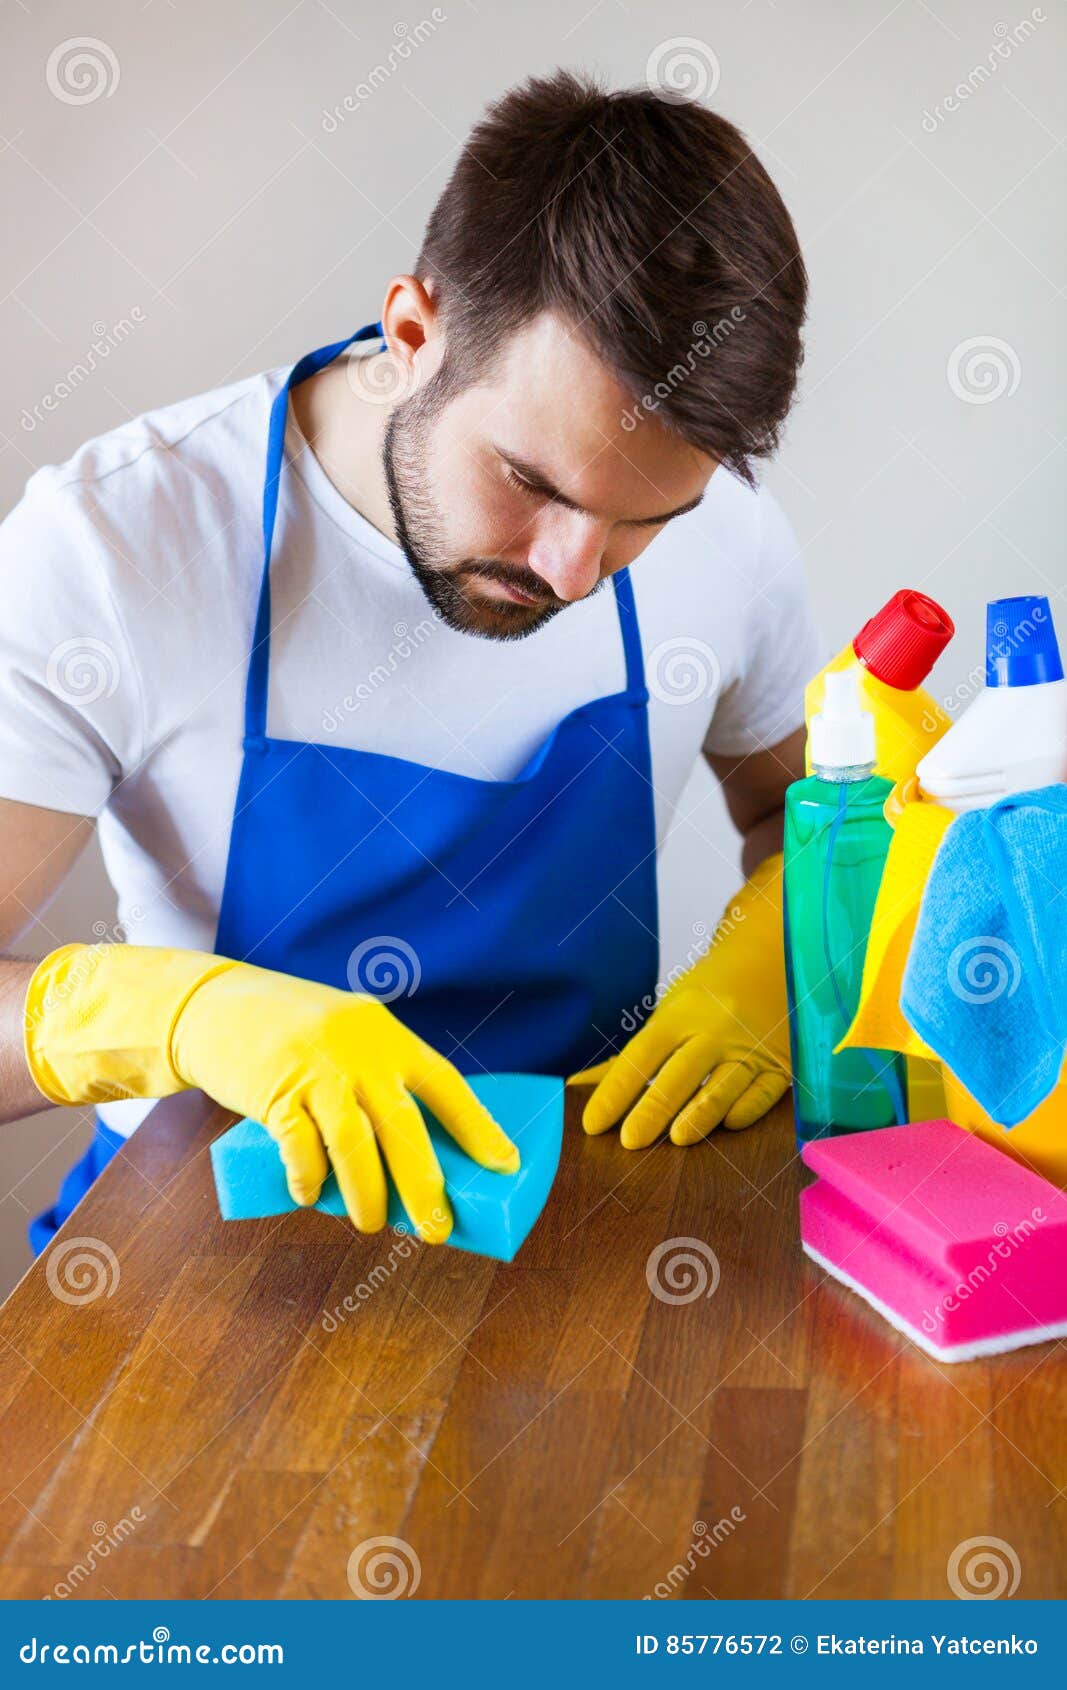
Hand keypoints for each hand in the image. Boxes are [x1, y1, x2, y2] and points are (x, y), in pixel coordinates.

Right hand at [25, 946, 518, 1241]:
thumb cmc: (293, 1034)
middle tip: (437, 1229)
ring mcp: (317, 1070)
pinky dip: (307, 1177)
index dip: (478, 1127)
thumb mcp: (348, 1035)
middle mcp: (360, 1051)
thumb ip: (378, 1080)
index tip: (505, 1164)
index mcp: (388, 1037)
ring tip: (372, 1224)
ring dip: (367, 1192)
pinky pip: (298, 1145)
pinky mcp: (274, 1090)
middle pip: (404, 1127)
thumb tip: (411, 1156)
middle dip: (424, 1185)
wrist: (216, 1006)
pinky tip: (310, 1196)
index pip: (446, 1084)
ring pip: (355, 1143)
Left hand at [572, 855, 789, 1147]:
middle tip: (630, 1142)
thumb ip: (631, 1057)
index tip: (593, 1124)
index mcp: (679, 1016)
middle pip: (680, 1073)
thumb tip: (578, 1087)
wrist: (771, 959)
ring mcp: (749, 1046)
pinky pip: (764, 1089)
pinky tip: (730, 1124)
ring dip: (701, 1112)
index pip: (640, 1056)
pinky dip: (748, 1107)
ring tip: (678, 1139)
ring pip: (723, 1083)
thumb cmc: (709, 995)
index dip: (615, 1092)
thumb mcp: (669, 1013)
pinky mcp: (780, 1064)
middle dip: (654, 1108)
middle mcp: (713, 1029)